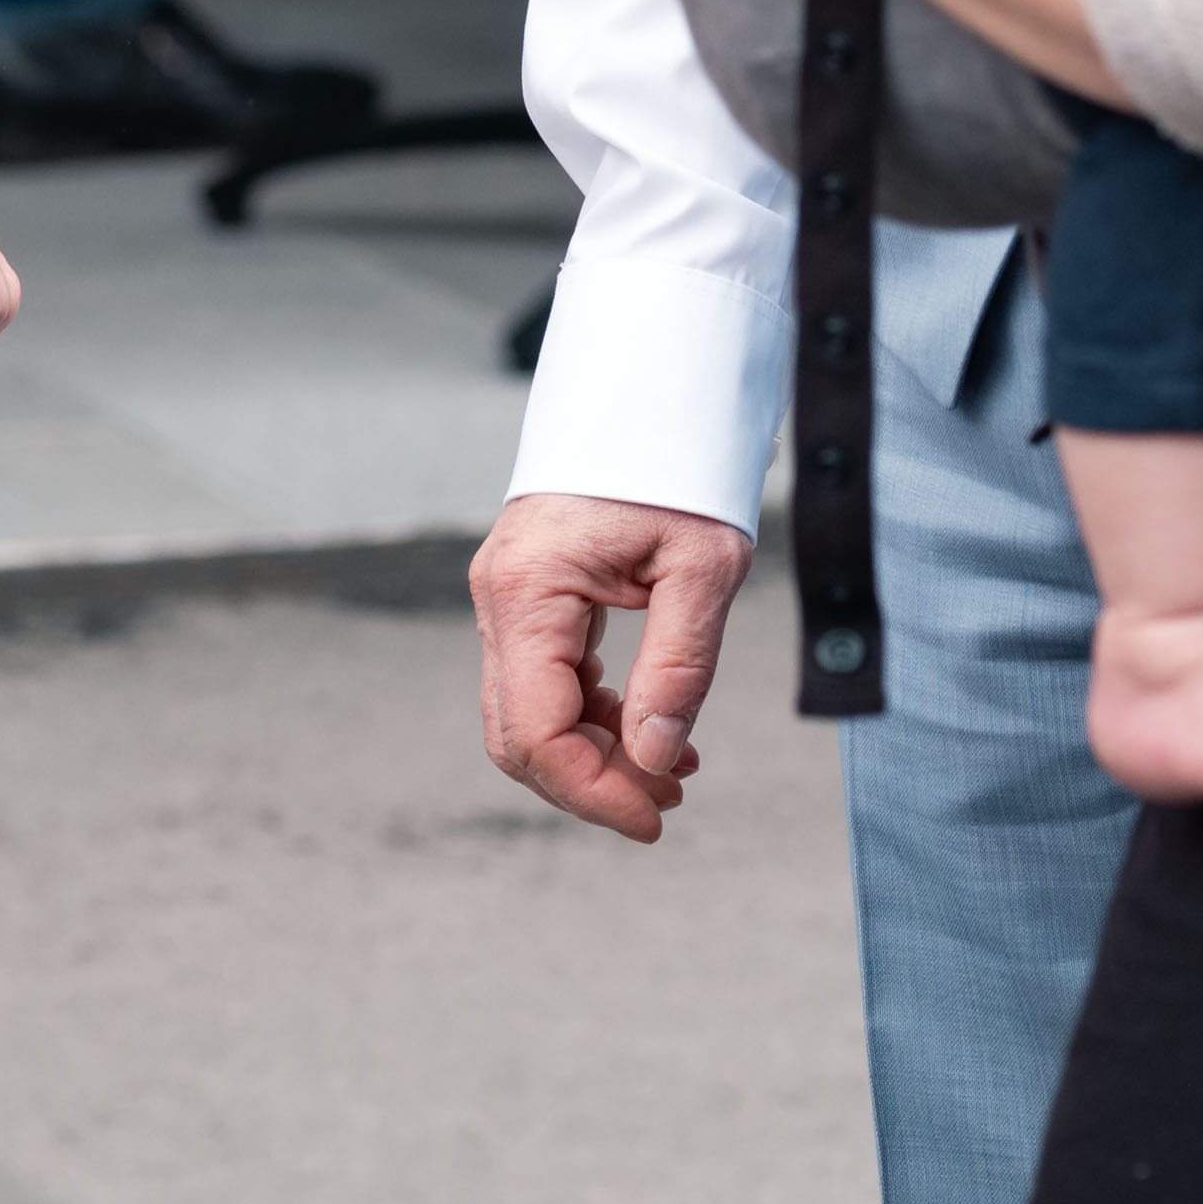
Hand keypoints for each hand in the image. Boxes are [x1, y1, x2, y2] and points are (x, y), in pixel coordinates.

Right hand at [473, 490, 752, 839]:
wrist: (653, 386)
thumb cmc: (679, 463)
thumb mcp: (702, 565)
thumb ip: (678, 668)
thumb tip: (656, 760)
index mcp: (529, 592)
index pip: (537, 733)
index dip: (593, 791)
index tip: (657, 818)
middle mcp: (499, 598)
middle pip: (518, 735)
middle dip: (591, 782)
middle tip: (671, 803)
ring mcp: (507, 596)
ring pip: (528, 713)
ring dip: (595, 754)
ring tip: (676, 771)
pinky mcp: (529, 594)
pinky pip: (545, 678)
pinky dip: (592, 715)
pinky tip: (653, 728)